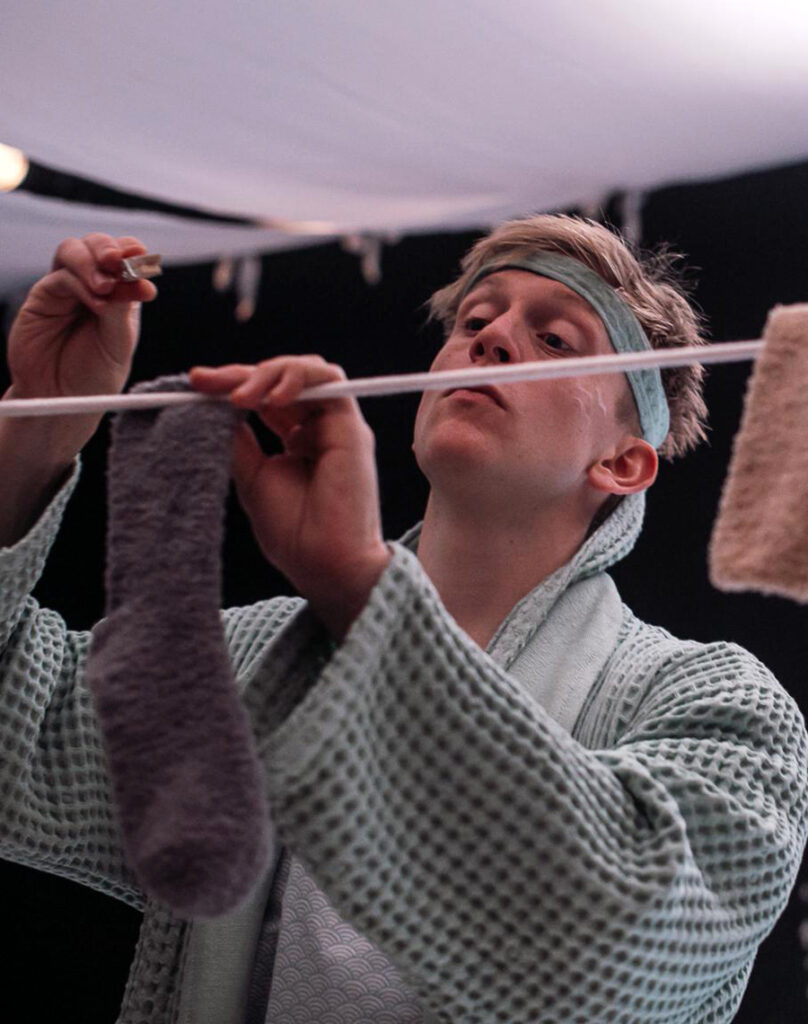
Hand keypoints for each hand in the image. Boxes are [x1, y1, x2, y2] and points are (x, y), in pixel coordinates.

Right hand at [4, 233, 157, 461]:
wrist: (61, 401)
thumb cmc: (94, 376)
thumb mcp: (118, 345)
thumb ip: (122, 311)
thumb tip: (135, 278)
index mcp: (119, 295)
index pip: (127, 259)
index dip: (133, 252)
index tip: (142, 257)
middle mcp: (92, 286)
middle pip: (98, 246)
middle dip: (110, 249)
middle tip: (120, 262)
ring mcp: (66, 289)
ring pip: (74, 251)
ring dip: (92, 261)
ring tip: (106, 286)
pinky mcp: (43, 297)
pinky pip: (59, 277)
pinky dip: (79, 283)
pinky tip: (96, 302)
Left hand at [190, 356, 390, 637]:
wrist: (324, 564)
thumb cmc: (293, 533)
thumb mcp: (251, 477)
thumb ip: (238, 440)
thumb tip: (212, 405)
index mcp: (297, 441)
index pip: (265, 398)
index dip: (231, 385)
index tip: (195, 384)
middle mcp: (319, 429)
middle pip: (282, 380)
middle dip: (241, 374)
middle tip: (204, 382)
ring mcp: (336, 425)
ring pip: (307, 371)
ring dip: (268, 373)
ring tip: (239, 397)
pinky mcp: (351, 427)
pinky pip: (329, 380)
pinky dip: (297, 377)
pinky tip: (270, 397)